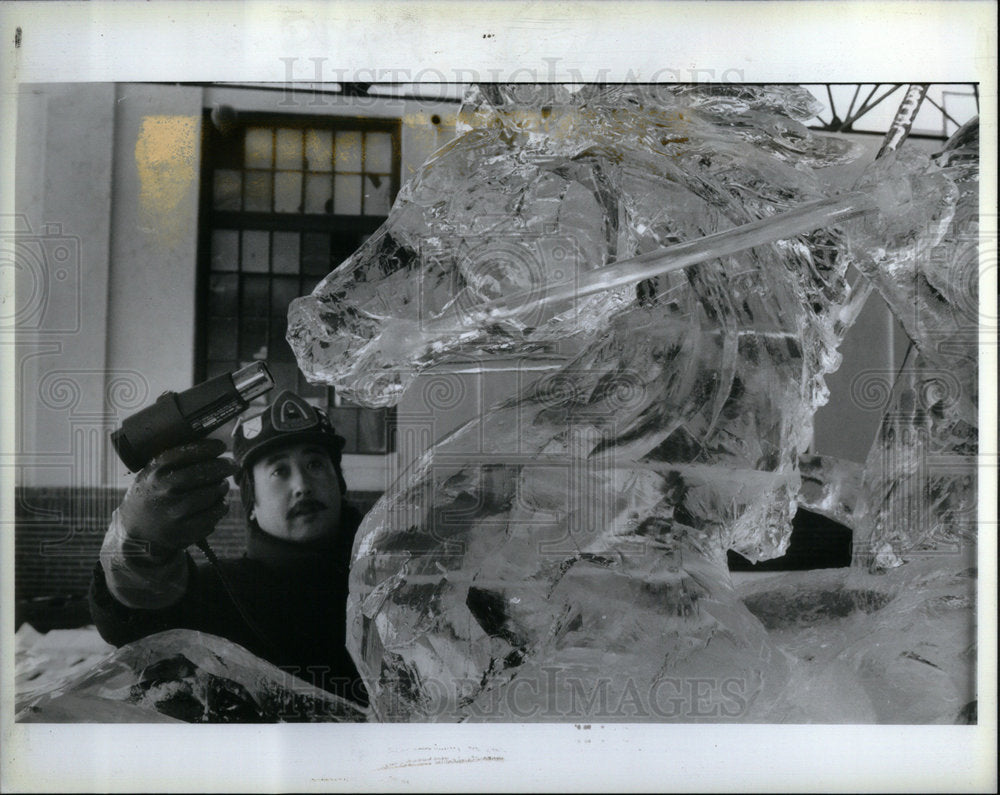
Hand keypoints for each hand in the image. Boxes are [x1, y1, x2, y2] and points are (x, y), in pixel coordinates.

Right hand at [118, 438, 236, 556]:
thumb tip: (212, 444)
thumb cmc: (153, 493)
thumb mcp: (154, 472)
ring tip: (223, 484)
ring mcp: (174, 512)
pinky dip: (221, 506)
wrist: (137, 528)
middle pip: (202, 473)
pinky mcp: (184, 530)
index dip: (208, 448)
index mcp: (156, 472)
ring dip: (222, 487)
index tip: (221, 446)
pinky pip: (213, 514)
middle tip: (232, 464)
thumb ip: (177, 459)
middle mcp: (164, 490)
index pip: (186, 453)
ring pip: (211, 494)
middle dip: (222, 466)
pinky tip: (219, 502)